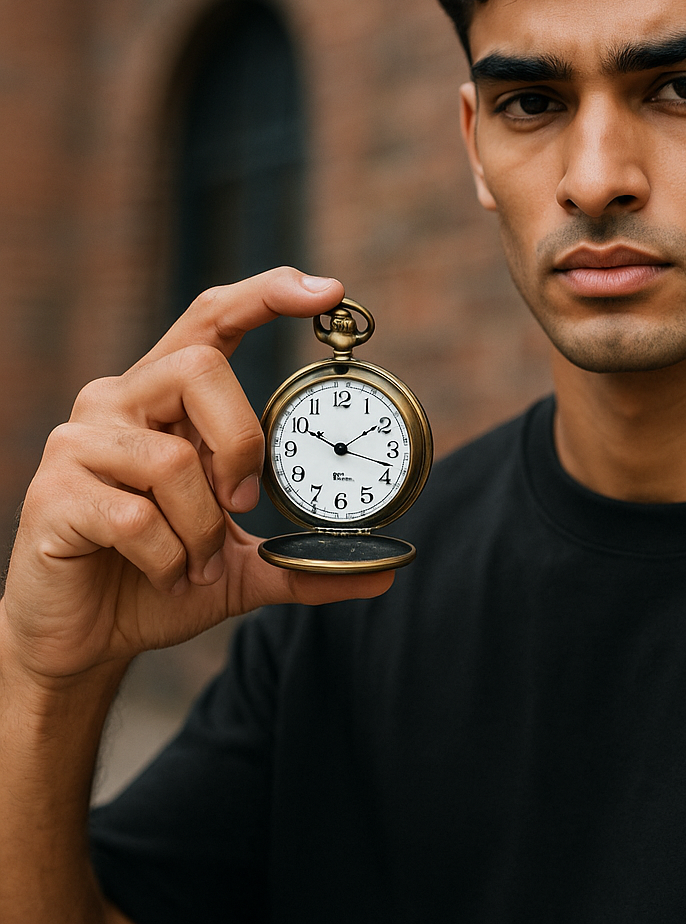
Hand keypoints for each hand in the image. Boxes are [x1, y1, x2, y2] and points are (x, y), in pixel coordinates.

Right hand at [0, 268, 394, 686]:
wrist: (86, 638)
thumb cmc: (163, 581)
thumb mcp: (245, 567)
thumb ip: (305, 560)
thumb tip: (386, 573)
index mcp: (165, 400)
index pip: (211, 319)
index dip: (266, 295)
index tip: (327, 292)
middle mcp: (119, 402)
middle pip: (199, 369)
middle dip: (241, 443)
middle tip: (245, 503)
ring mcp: (79, 444)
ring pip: (172, 459)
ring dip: (204, 529)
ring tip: (198, 564)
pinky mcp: (53, 494)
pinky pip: (136, 518)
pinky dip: (169, 560)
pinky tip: (165, 576)